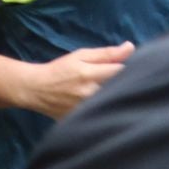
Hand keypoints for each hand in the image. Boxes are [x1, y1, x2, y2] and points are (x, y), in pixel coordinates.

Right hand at [18, 43, 133, 119]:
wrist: (36, 90)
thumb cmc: (60, 70)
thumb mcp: (80, 56)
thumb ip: (106, 53)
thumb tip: (131, 47)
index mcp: (90, 75)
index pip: (123, 72)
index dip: (131, 70)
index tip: (132, 69)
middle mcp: (91, 94)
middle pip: (122, 90)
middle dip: (127, 85)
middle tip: (125, 82)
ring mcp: (87, 110)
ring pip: (115, 104)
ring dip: (118, 98)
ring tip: (116, 94)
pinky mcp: (85, 121)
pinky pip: (106, 116)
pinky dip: (109, 111)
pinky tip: (107, 107)